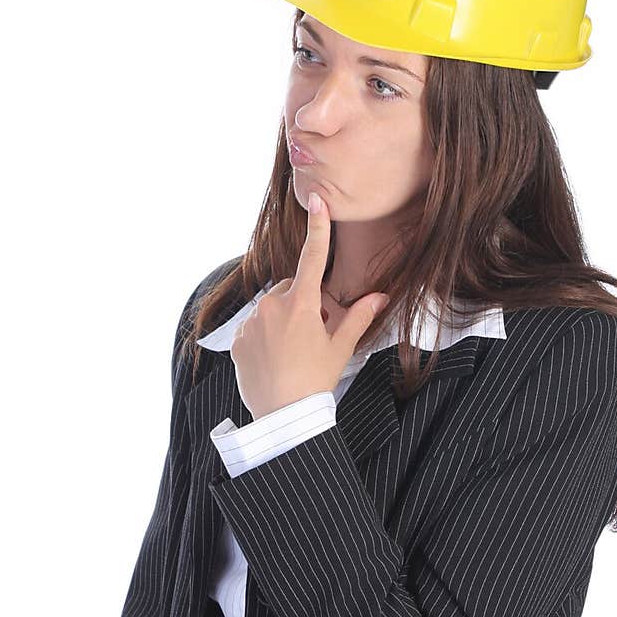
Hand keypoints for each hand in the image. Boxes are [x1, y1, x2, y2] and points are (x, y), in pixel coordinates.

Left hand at [230, 190, 389, 420]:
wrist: (283, 416)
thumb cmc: (316, 381)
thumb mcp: (341, 348)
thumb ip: (358, 316)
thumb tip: (380, 296)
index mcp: (301, 304)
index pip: (313, 258)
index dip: (317, 227)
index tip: (316, 199)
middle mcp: (272, 306)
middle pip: (293, 290)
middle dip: (305, 303)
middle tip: (317, 334)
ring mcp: (251, 323)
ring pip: (272, 310)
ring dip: (284, 321)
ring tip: (295, 353)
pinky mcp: (237, 341)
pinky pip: (254, 329)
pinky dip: (265, 338)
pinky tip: (276, 361)